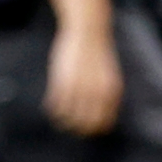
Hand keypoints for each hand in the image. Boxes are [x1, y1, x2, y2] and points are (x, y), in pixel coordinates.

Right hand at [43, 22, 122, 136]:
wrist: (88, 32)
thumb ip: (105, 95)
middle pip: (86, 125)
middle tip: (69, 128)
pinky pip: (56, 104)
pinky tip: (50, 107)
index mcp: (111, 93)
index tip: (84, 128)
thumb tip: (98, 114)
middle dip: (77, 130)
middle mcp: (97, 94)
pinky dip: (52, 109)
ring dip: (62, 121)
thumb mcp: (108, 76)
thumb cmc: (97, 54)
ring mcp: (79, 88)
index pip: (103, 123)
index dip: (92, 130)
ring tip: (58, 120)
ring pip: (69, 117)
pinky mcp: (63, 82)